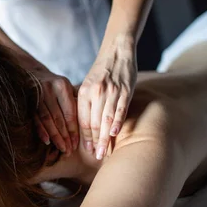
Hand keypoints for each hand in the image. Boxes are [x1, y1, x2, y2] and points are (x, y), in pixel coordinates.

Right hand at [32, 67, 78, 154]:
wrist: (35, 76)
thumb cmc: (57, 86)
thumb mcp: (68, 88)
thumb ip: (77, 102)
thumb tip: (90, 124)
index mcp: (62, 86)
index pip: (69, 112)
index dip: (73, 129)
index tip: (77, 143)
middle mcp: (48, 90)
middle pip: (58, 118)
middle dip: (65, 136)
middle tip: (70, 150)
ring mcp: (37, 96)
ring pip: (47, 120)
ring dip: (55, 136)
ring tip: (62, 149)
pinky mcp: (28, 102)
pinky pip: (35, 119)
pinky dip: (41, 131)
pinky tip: (47, 141)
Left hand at [78, 45, 136, 159]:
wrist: (116, 50)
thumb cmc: (101, 70)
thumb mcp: (87, 84)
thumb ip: (85, 102)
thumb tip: (81, 126)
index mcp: (84, 92)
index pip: (83, 121)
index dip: (85, 138)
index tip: (87, 150)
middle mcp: (96, 93)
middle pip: (95, 124)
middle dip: (95, 143)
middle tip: (97, 156)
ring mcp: (111, 92)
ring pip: (107, 120)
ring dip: (106, 139)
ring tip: (105, 152)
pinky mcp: (125, 90)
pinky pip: (120, 110)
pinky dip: (117, 123)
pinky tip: (115, 134)